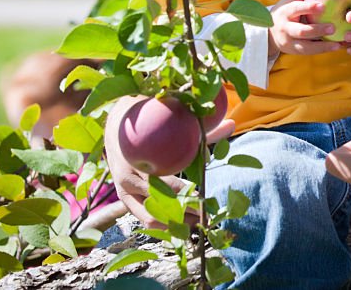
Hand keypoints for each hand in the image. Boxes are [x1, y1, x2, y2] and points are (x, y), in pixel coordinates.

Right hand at [104, 95, 234, 228]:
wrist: (117, 132)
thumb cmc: (153, 132)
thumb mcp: (173, 129)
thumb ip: (202, 131)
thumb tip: (232, 124)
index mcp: (142, 161)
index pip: (168, 184)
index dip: (188, 195)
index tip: (205, 199)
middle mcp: (130, 180)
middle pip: (160, 205)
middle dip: (184, 214)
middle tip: (205, 217)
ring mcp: (125, 193)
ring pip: (150, 218)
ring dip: (175, 225)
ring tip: (197, 225)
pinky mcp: (126, 201)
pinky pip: (145, 219)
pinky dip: (165, 225)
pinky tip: (183, 226)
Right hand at [269, 0, 341, 56]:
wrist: (268, 32)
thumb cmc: (285, 9)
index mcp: (285, 12)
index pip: (296, 9)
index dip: (309, 7)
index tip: (323, 6)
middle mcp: (285, 28)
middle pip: (301, 31)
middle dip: (317, 30)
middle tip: (333, 27)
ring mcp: (288, 42)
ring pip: (305, 46)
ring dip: (322, 46)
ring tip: (337, 44)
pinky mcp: (294, 51)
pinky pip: (309, 52)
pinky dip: (322, 50)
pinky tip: (336, 47)